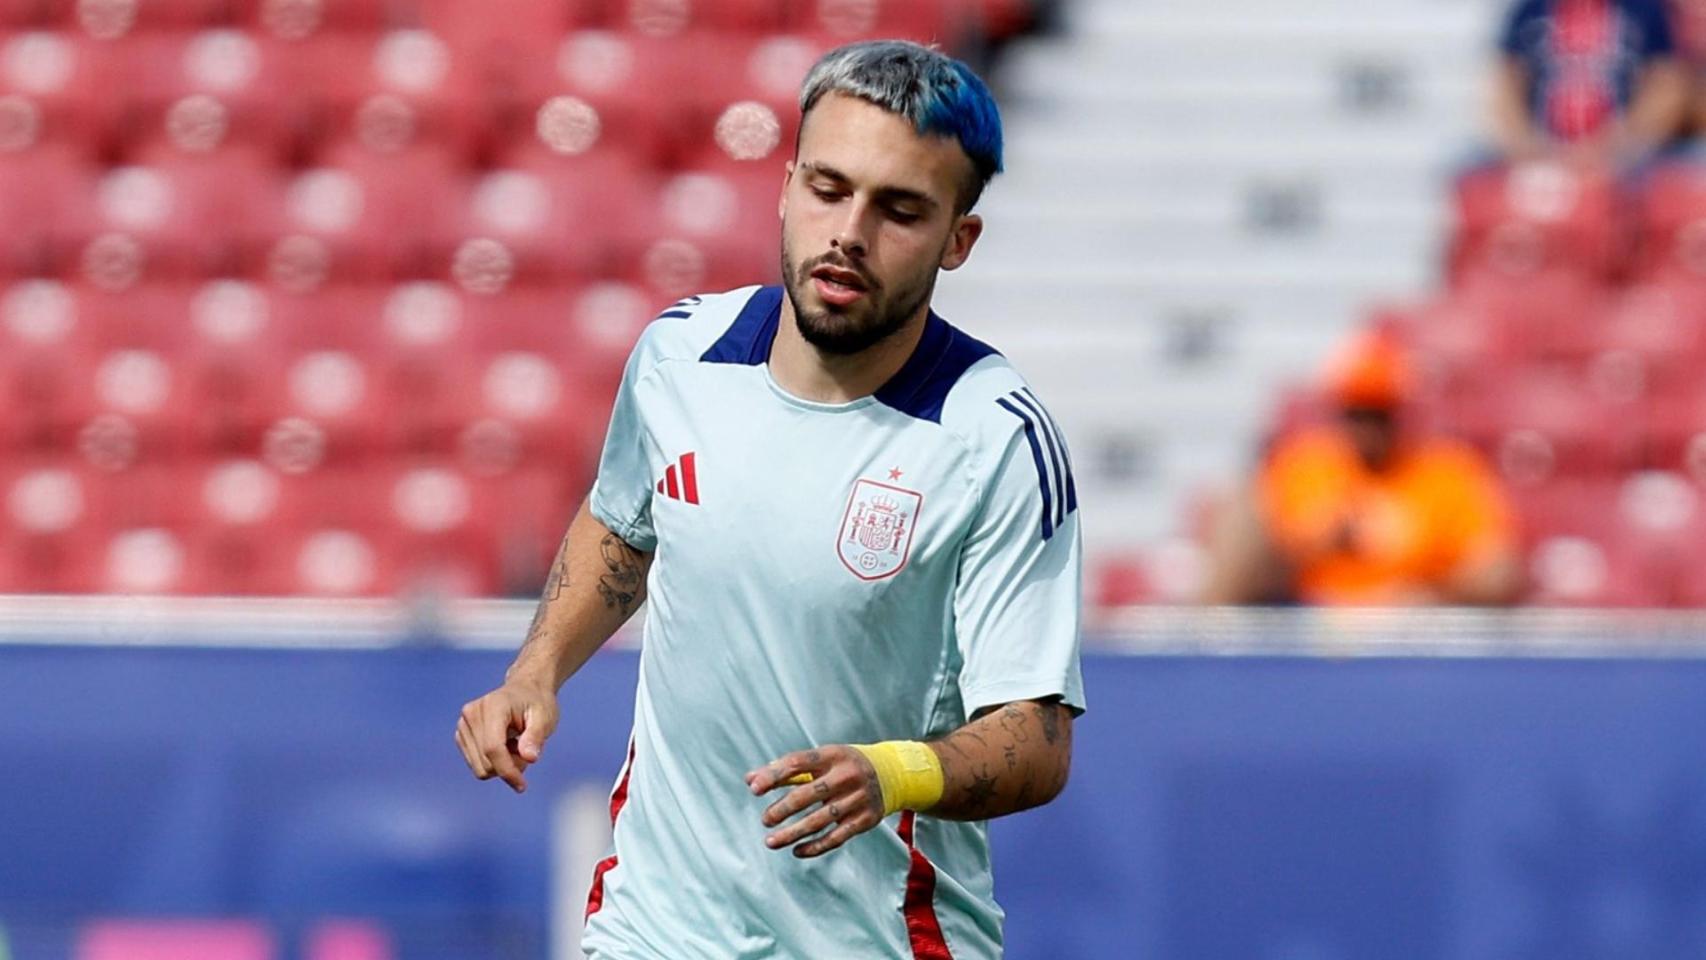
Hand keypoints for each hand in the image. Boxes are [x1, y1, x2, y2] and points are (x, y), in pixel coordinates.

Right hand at [456, 680, 557, 793]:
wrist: (525, 690)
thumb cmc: (537, 703)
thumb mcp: (545, 717)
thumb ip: (536, 737)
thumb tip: (529, 757)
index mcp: (493, 706)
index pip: (493, 748)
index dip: (507, 770)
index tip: (522, 786)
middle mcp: (471, 714)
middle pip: (486, 762)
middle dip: (510, 766)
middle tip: (527, 750)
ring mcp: (463, 725)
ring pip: (480, 768)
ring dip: (502, 765)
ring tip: (516, 745)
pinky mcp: (461, 735)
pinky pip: (477, 765)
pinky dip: (494, 763)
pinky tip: (506, 745)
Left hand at [745, 745, 885, 857]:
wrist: (893, 773)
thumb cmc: (845, 765)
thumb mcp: (821, 760)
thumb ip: (786, 770)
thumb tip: (750, 779)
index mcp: (833, 755)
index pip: (799, 762)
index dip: (774, 775)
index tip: (754, 789)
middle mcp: (846, 776)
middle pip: (809, 794)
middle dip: (783, 809)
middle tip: (765, 820)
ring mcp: (857, 799)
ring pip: (820, 820)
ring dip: (793, 833)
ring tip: (770, 841)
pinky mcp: (865, 820)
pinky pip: (836, 837)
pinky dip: (815, 847)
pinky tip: (796, 850)